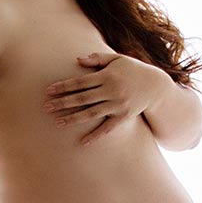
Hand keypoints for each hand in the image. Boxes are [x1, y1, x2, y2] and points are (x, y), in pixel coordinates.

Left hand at [43, 52, 168, 144]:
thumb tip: (77, 60)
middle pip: (82, 98)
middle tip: (46, 107)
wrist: (156, 86)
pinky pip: (107, 128)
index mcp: (107, 76)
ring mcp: (117, 105)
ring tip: (57, 122)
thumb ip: (97, 59)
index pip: (80, 82)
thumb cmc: (133, 70)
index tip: (48, 91)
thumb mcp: (117, 59)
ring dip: (73, 118)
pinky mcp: (123, 117)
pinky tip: (82, 143)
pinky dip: (95, 136)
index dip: (63, 86)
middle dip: (63, 102)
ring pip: (91, 113)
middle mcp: (111, 91)